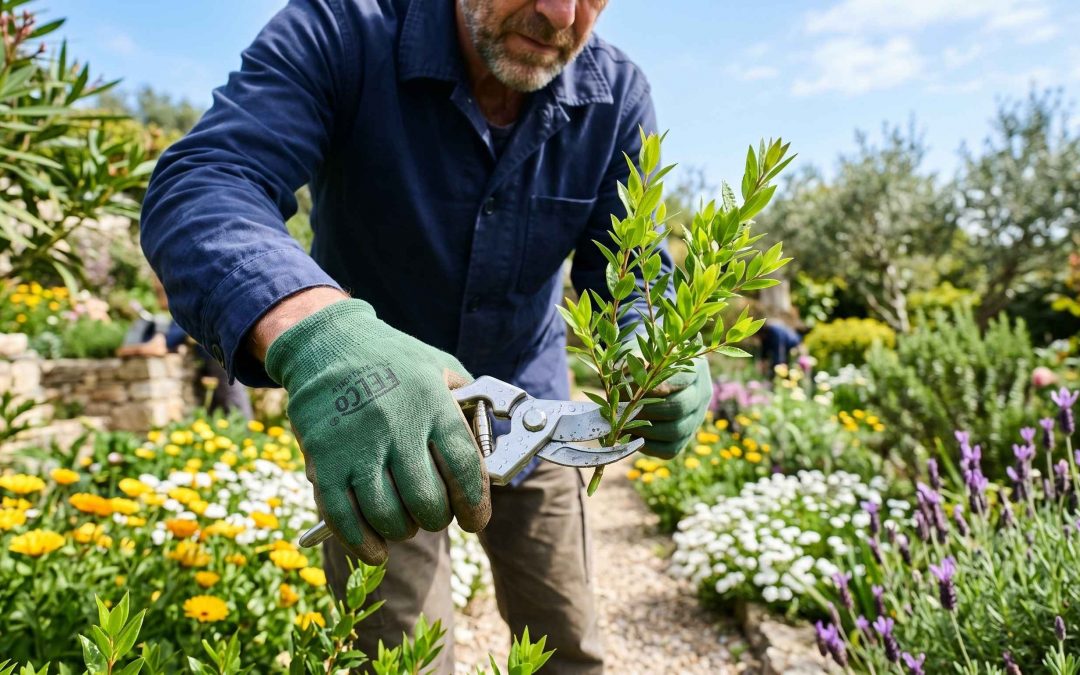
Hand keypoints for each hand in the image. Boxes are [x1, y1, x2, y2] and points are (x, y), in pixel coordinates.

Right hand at [264, 299, 489, 563]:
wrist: (325, 344)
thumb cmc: (392, 360)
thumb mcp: (441, 367)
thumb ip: (468, 407)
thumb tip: (492, 452)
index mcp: (432, 404)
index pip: (465, 469)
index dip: (475, 504)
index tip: (474, 519)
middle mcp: (397, 427)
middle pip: (428, 502)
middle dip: (436, 518)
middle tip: (433, 513)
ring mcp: (357, 446)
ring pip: (388, 516)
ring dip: (402, 531)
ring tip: (404, 522)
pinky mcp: (323, 460)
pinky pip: (344, 518)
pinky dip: (362, 544)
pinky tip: (376, 548)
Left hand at [629, 356, 711, 458]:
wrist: (655, 372)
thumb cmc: (646, 358)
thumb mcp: (641, 351)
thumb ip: (636, 358)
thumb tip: (630, 368)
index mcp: (695, 368)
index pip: (681, 379)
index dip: (655, 386)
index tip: (630, 388)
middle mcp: (701, 394)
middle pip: (679, 407)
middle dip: (645, 409)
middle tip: (621, 408)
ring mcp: (695, 418)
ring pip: (676, 431)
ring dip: (644, 429)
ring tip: (623, 423)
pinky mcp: (685, 438)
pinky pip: (670, 450)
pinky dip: (647, 447)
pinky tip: (630, 436)